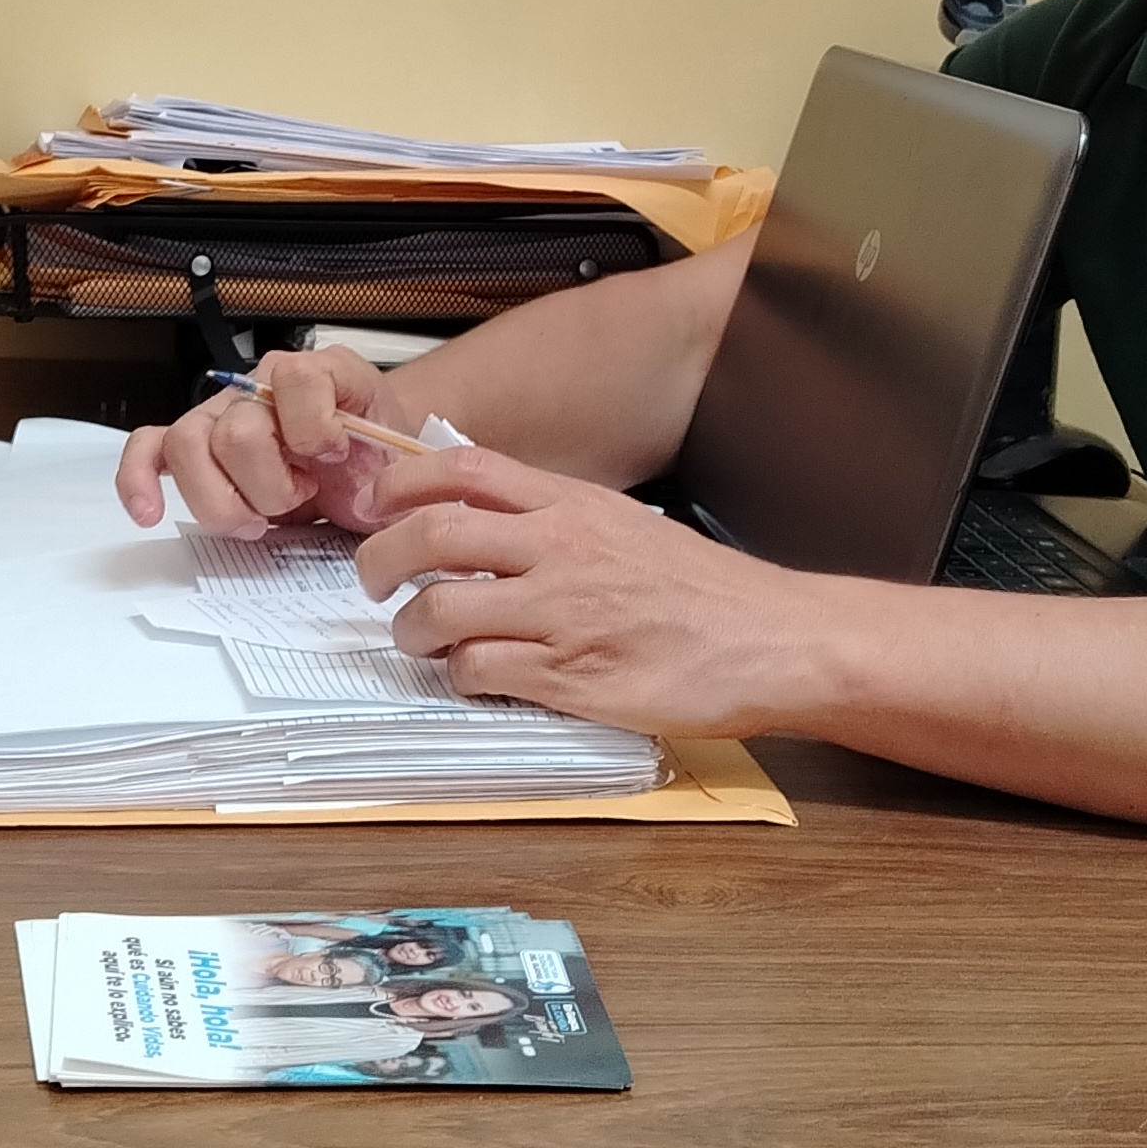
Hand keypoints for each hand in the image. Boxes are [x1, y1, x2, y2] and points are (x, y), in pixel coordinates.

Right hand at [118, 348, 406, 535]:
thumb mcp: (402, 454)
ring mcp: (221, 414)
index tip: (337, 457)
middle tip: (298, 502)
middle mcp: (259, 386)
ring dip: (222, 500)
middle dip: (269, 486)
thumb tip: (351, 486)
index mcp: (318, 373)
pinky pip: (148, 450)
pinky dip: (139, 480)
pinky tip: (149, 513)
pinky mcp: (195, 446)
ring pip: (188, 447)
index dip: (315, 429)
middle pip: (235, 432)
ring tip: (258, 520)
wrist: (371, 460)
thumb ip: (389, 461)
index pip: (297, 380)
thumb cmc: (380, 455)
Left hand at [352, 449, 829, 739]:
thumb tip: (475, 517)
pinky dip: (460, 677)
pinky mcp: (572, 677)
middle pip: (430, 534)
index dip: (400, 484)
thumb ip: (553, 519)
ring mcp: (564, 614)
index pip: (460, 469)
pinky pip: (478, 671)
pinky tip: (479, 678)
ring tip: (423, 641)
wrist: (773, 640)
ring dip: (412, 631)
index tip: (378, 508)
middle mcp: (562, 549)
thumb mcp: (624, 525)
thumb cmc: (701, 591)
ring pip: (440, 610)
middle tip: (373, 584)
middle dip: (378, 560)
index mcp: (573, 506)